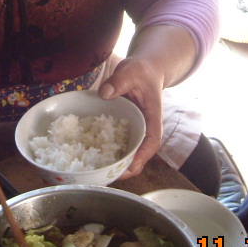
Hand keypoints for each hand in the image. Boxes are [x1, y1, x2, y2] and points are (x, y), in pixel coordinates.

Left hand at [98, 56, 165, 179]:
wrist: (144, 69)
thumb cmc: (141, 71)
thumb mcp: (131, 71)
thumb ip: (119, 81)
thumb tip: (104, 94)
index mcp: (153, 117)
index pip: (152, 141)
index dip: (142, 156)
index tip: (130, 167)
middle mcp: (146, 127)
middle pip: (141, 153)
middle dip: (128, 167)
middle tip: (109, 176)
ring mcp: (136, 129)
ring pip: (130, 151)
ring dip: (118, 162)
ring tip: (100, 173)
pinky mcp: (127, 127)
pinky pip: (120, 142)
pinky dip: (110, 150)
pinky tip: (94, 155)